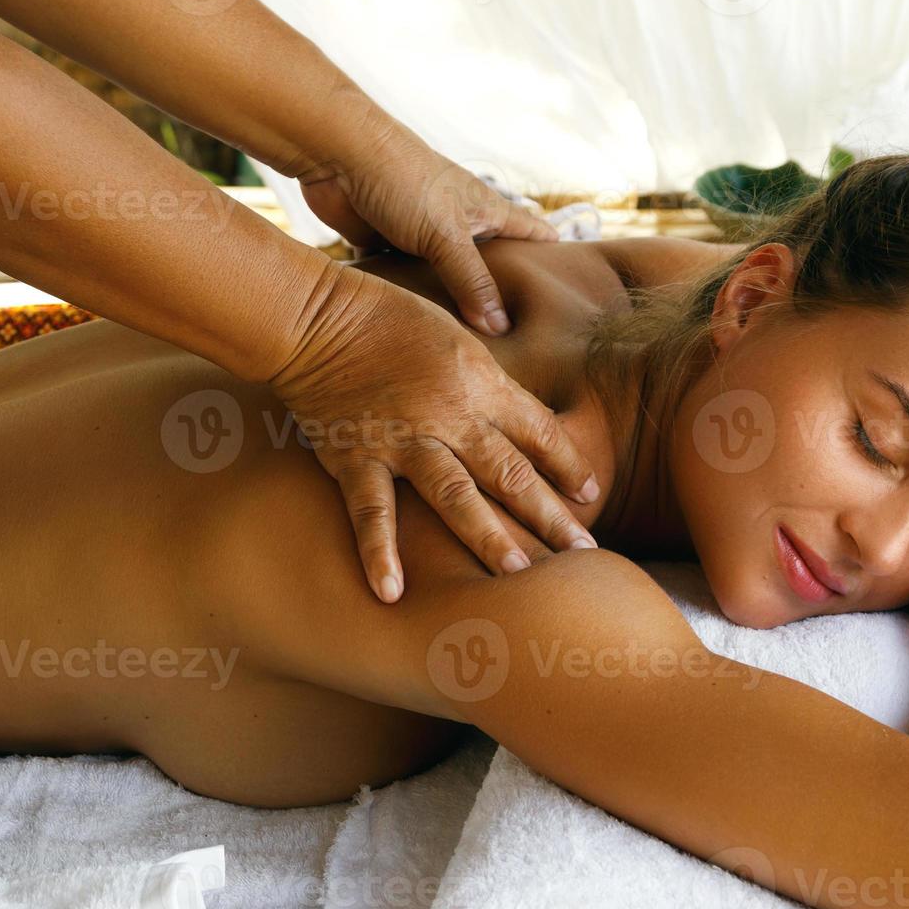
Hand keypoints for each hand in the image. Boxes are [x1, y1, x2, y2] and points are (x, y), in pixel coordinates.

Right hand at [274, 265, 598, 602]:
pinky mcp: (356, 457)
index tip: (590, 496)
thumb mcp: (457, 338)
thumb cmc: (391, 319)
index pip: (538, 431)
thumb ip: (489, 384)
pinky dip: (380, 551)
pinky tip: (392, 591)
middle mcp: (450, 416)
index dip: (568, 464)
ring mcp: (403, 440)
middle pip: (510, 472)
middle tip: (583, 554)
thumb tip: (524, 418)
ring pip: (455, 495)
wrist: (318, 317)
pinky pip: (371, 511)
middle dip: (550, 514)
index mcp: (480, 383)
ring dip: (489, 537)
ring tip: (520, 574)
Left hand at [299, 116, 557, 337]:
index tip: (571, 294)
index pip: (534, 234)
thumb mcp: (446, 236)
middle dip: (501, 294)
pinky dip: (410, 298)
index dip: (554, 258)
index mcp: (486, 210)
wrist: (338, 156)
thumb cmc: (403, 181)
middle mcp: (460, 223)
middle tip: (521, 338)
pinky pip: (406, 280)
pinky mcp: (389, 244)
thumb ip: (472, 283)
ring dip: (450, 303)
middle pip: (490, 263)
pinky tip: (417, 328)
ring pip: (445, 277)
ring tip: (470, 345)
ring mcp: (424, 234)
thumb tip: (500, 328)